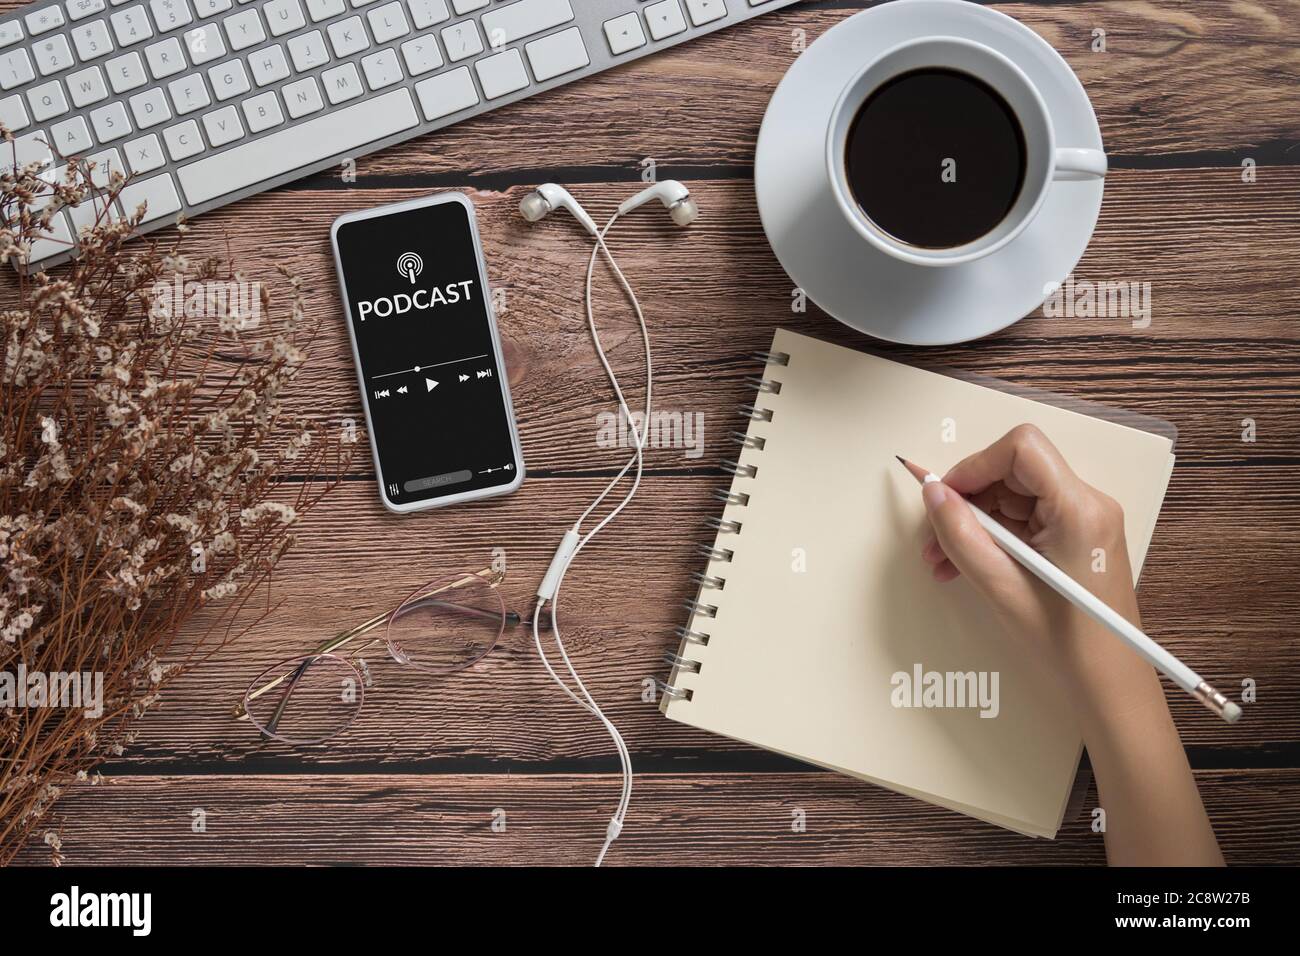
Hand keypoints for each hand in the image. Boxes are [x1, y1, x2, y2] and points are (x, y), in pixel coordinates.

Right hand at [918, 424, 1160, 729]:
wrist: (1107, 683)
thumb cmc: (1068, 643)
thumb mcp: (1000, 587)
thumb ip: (961, 534)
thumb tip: (933, 493)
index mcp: (1079, 510)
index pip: (1021, 449)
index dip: (974, 465)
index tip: (944, 495)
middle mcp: (1088, 504)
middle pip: (1013, 470)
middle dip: (967, 498)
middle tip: (934, 536)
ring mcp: (1084, 519)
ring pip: (1012, 495)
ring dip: (974, 520)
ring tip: (945, 559)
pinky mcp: (1075, 535)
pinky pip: (1023, 517)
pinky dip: (992, 535)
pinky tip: (968, 563)